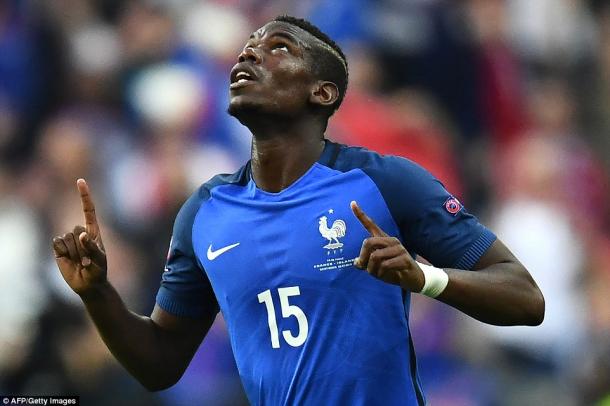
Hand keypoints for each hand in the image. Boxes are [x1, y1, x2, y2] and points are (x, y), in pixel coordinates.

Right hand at [52, 179, 106, 296]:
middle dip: (81, 246)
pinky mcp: (58, 248)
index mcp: (93, 231)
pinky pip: (57, 243)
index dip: (84, 195)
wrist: (88, 284)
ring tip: (80, 261)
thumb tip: (80, 234)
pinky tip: (69, 260)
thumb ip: (91, 247)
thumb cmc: (98, 270)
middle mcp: (80, 232)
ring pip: (66, 237)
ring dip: (73, 252)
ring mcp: (69, 240)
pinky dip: (63, 253)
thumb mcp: (99, 260)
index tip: (80, 181)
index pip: (88, 210)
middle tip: (87, 258)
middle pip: (75, 229)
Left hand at [350, 201, 423, 291]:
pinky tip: (386, 274)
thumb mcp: (376, 266)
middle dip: (363, 257)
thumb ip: (366, 262)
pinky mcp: (404, 259)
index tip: (352, 203)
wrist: (412, 278)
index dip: (360, 215)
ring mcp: (399, 249)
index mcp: (383, 239)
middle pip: (368, 242)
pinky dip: (381, 273)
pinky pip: (385, 265)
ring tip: (377, 273)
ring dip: (372, 269)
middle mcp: (391, 240)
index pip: (370, 224)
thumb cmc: (393, 270)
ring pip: (375, 256)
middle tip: (364, 267)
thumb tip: (356, 262)